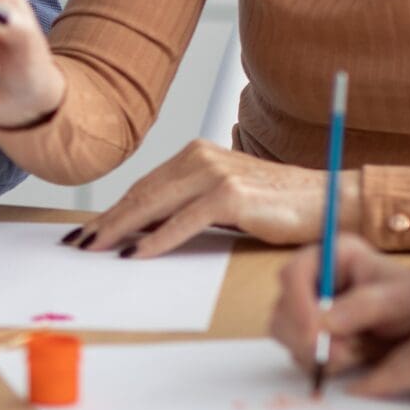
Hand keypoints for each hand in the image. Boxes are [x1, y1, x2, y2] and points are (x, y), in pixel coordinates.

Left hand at [71, 139, 356, 257]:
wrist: (330, 199)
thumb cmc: (278, 205)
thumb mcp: (225, 199)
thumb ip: (188, 205)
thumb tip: (142, 229)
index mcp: (197, 155)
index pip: (143, 186)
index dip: (112, 210)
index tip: (86, 230)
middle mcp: (202, 158)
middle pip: (141, 194)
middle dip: (106, 221)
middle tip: (79, 244)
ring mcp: (216, 174)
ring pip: (154, 205)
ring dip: (120, 230)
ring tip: (95, 250)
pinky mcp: (232, 195)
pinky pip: (184, 222)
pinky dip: (156, 239)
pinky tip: (135, 254)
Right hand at [269, 236, 409, 373]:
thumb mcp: (401, 299)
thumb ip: (364, 307)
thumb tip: (322, 323)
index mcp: (333, 255)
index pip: (295, 272)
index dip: (298, 303)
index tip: (315, 334)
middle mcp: (314, 278)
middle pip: (283, 306)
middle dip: (306, 335)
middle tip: (341, 355)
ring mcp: (308, 307)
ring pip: (284, 332)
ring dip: (312, 351)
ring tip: (352, 356)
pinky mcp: (310, 334)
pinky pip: (297, 351)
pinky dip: (317, 362)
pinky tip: (348, 360)